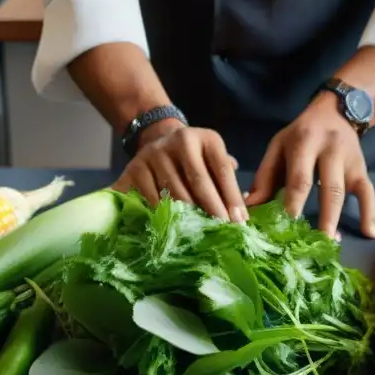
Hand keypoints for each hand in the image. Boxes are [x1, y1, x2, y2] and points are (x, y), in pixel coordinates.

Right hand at [112, 122, 246, 221]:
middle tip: (221, 232)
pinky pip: (151, 200)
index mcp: (206, 138)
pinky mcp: (134, 169)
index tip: (240, 222)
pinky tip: (170, 230)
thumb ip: (226, 182)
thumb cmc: (194, 161)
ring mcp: (155, 153)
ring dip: (188, 217)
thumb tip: (240, 215)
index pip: (223, 170)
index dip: (232, 198)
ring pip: (174, 194)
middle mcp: (180, 141)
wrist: (156, 140)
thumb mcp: (213, 161)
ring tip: (198, 235)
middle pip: (199, 181)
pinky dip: (162, 217)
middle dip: (213, 210)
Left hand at [246, 93, 374, 238]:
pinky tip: (370, 234)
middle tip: (314, 243)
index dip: (293, 204)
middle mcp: (330, 150)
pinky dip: (371, 213)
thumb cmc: (300, 134)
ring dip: (339, 219)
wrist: (335, 111)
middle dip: (323, 217)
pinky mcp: (362, 168)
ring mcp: (349, 160)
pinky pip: (369, 192)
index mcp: (305, 143)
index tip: (285, 228)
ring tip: (332, 244)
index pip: (300, 178)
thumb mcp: (278, 147)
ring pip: (346, 192)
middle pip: (328, 187)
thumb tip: (249, 207)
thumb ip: (264, 177)